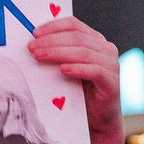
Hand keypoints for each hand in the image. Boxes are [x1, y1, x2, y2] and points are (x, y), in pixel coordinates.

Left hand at [28, 18, 121, 143]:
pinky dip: (77, 68)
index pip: (74, 24)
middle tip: (32, 47)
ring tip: (40, 56)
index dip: (53, 27)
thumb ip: (59, 53)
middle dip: (51, 41)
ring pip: (83, 52)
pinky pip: (95, 71)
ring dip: (58, 53)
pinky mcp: (112, 82)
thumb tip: (33, 42)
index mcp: (95, 40)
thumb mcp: (68, 67)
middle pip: (77, 37)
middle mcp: (106, 49)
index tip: (34, 33)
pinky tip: (62, 70)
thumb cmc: (80, 91)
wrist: (97, 119)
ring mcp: (111, 65)